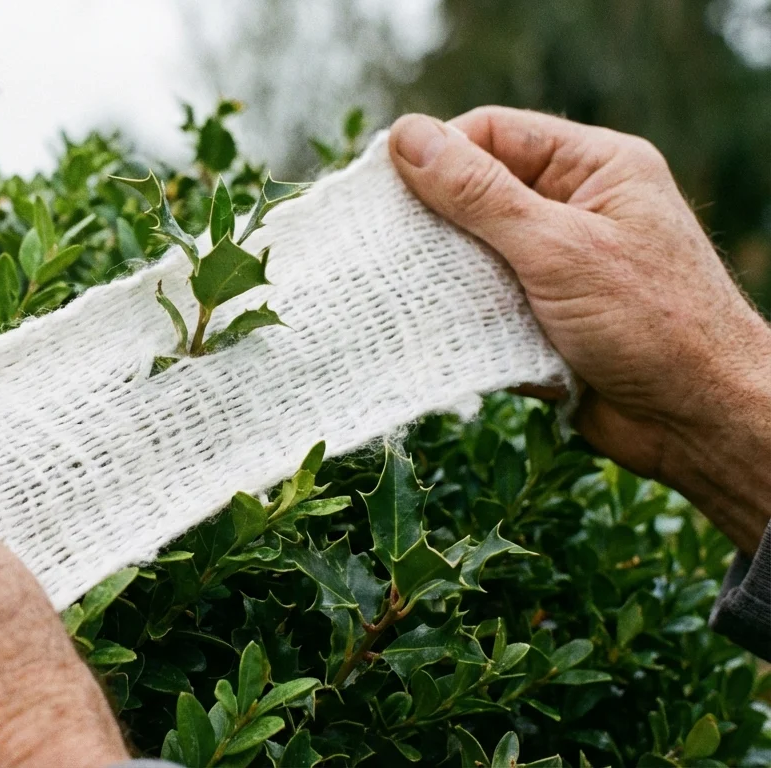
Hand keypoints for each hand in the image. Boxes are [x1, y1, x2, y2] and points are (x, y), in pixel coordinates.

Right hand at [390, 107, 770, 551]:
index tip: (384, 191)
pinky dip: (455, 318)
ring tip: (395, 293)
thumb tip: (408, 136)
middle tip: (379, 246)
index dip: (437, 155)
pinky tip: (425, 332)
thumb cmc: (651, 322)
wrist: (698, 421)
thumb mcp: (556, 247)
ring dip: (438, 276)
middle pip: (475, 193)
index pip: (494, 134)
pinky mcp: (540, 318)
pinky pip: (480, 304)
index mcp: (594, 168)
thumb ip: (479, 193)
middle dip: (429, 222)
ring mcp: (556, 266)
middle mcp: (575, 209)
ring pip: (470, 254)